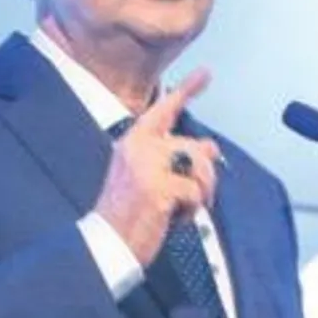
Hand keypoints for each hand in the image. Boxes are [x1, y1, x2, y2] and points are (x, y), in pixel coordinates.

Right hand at [93, 68, 221, 265]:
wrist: (106, 244)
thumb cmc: (128, 214)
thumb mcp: (152, 179)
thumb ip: (178, 159)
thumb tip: (211, 146)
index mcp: (134, 142)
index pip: (163, 110)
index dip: (187, 90)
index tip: (205, 73)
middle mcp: (139, 147)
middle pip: (194, 147)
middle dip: (205, 175)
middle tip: (197, 198)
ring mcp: (148, 166)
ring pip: (199, 166)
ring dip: (201, 192)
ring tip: (184, 209)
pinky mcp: (158, 187)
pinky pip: (195, 192)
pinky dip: (191, 211)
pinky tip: (172, 219)